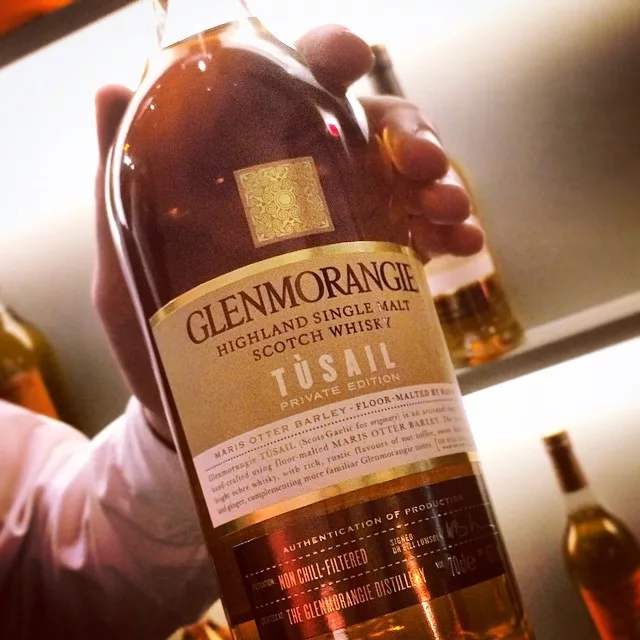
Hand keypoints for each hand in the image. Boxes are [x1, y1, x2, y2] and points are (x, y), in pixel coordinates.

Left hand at [93, 25, 482, 444]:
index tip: (345, 63)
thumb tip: (110, 91)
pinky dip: (448, 233)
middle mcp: (302, 188)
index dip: (327, 59)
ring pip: (404, 179)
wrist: (203, 419)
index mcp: (248, 167)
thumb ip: (119, 182)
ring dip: (437, 181)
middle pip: (367, 128)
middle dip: (404, 128)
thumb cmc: (159, 344)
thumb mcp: (127, 264)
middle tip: (421, 162)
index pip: (293, 89)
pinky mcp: (367, 277)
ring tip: (448, 211)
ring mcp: (342, 232)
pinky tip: (462, 245)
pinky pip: (417, 239)